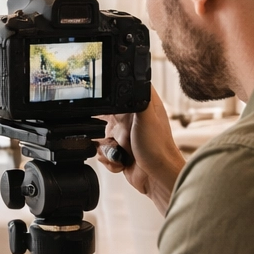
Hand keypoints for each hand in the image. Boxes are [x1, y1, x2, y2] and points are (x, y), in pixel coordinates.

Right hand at [97, 89, 185, 213]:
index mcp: (139, 104)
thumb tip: (128, 76)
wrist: (157, 178)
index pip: (115, 90)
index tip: (95, 98)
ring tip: (119, 152)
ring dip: (105, 147)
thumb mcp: (146, 116)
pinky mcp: (118, 151)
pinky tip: (120, 161)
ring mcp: (123, 135)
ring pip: (97, 135)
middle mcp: (130, 118)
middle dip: (99, 126)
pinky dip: (107, 159)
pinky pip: (100, 151)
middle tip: (110, 133)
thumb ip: (136, 96)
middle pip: (100, 113)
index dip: (104, 92)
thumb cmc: (159, 148)